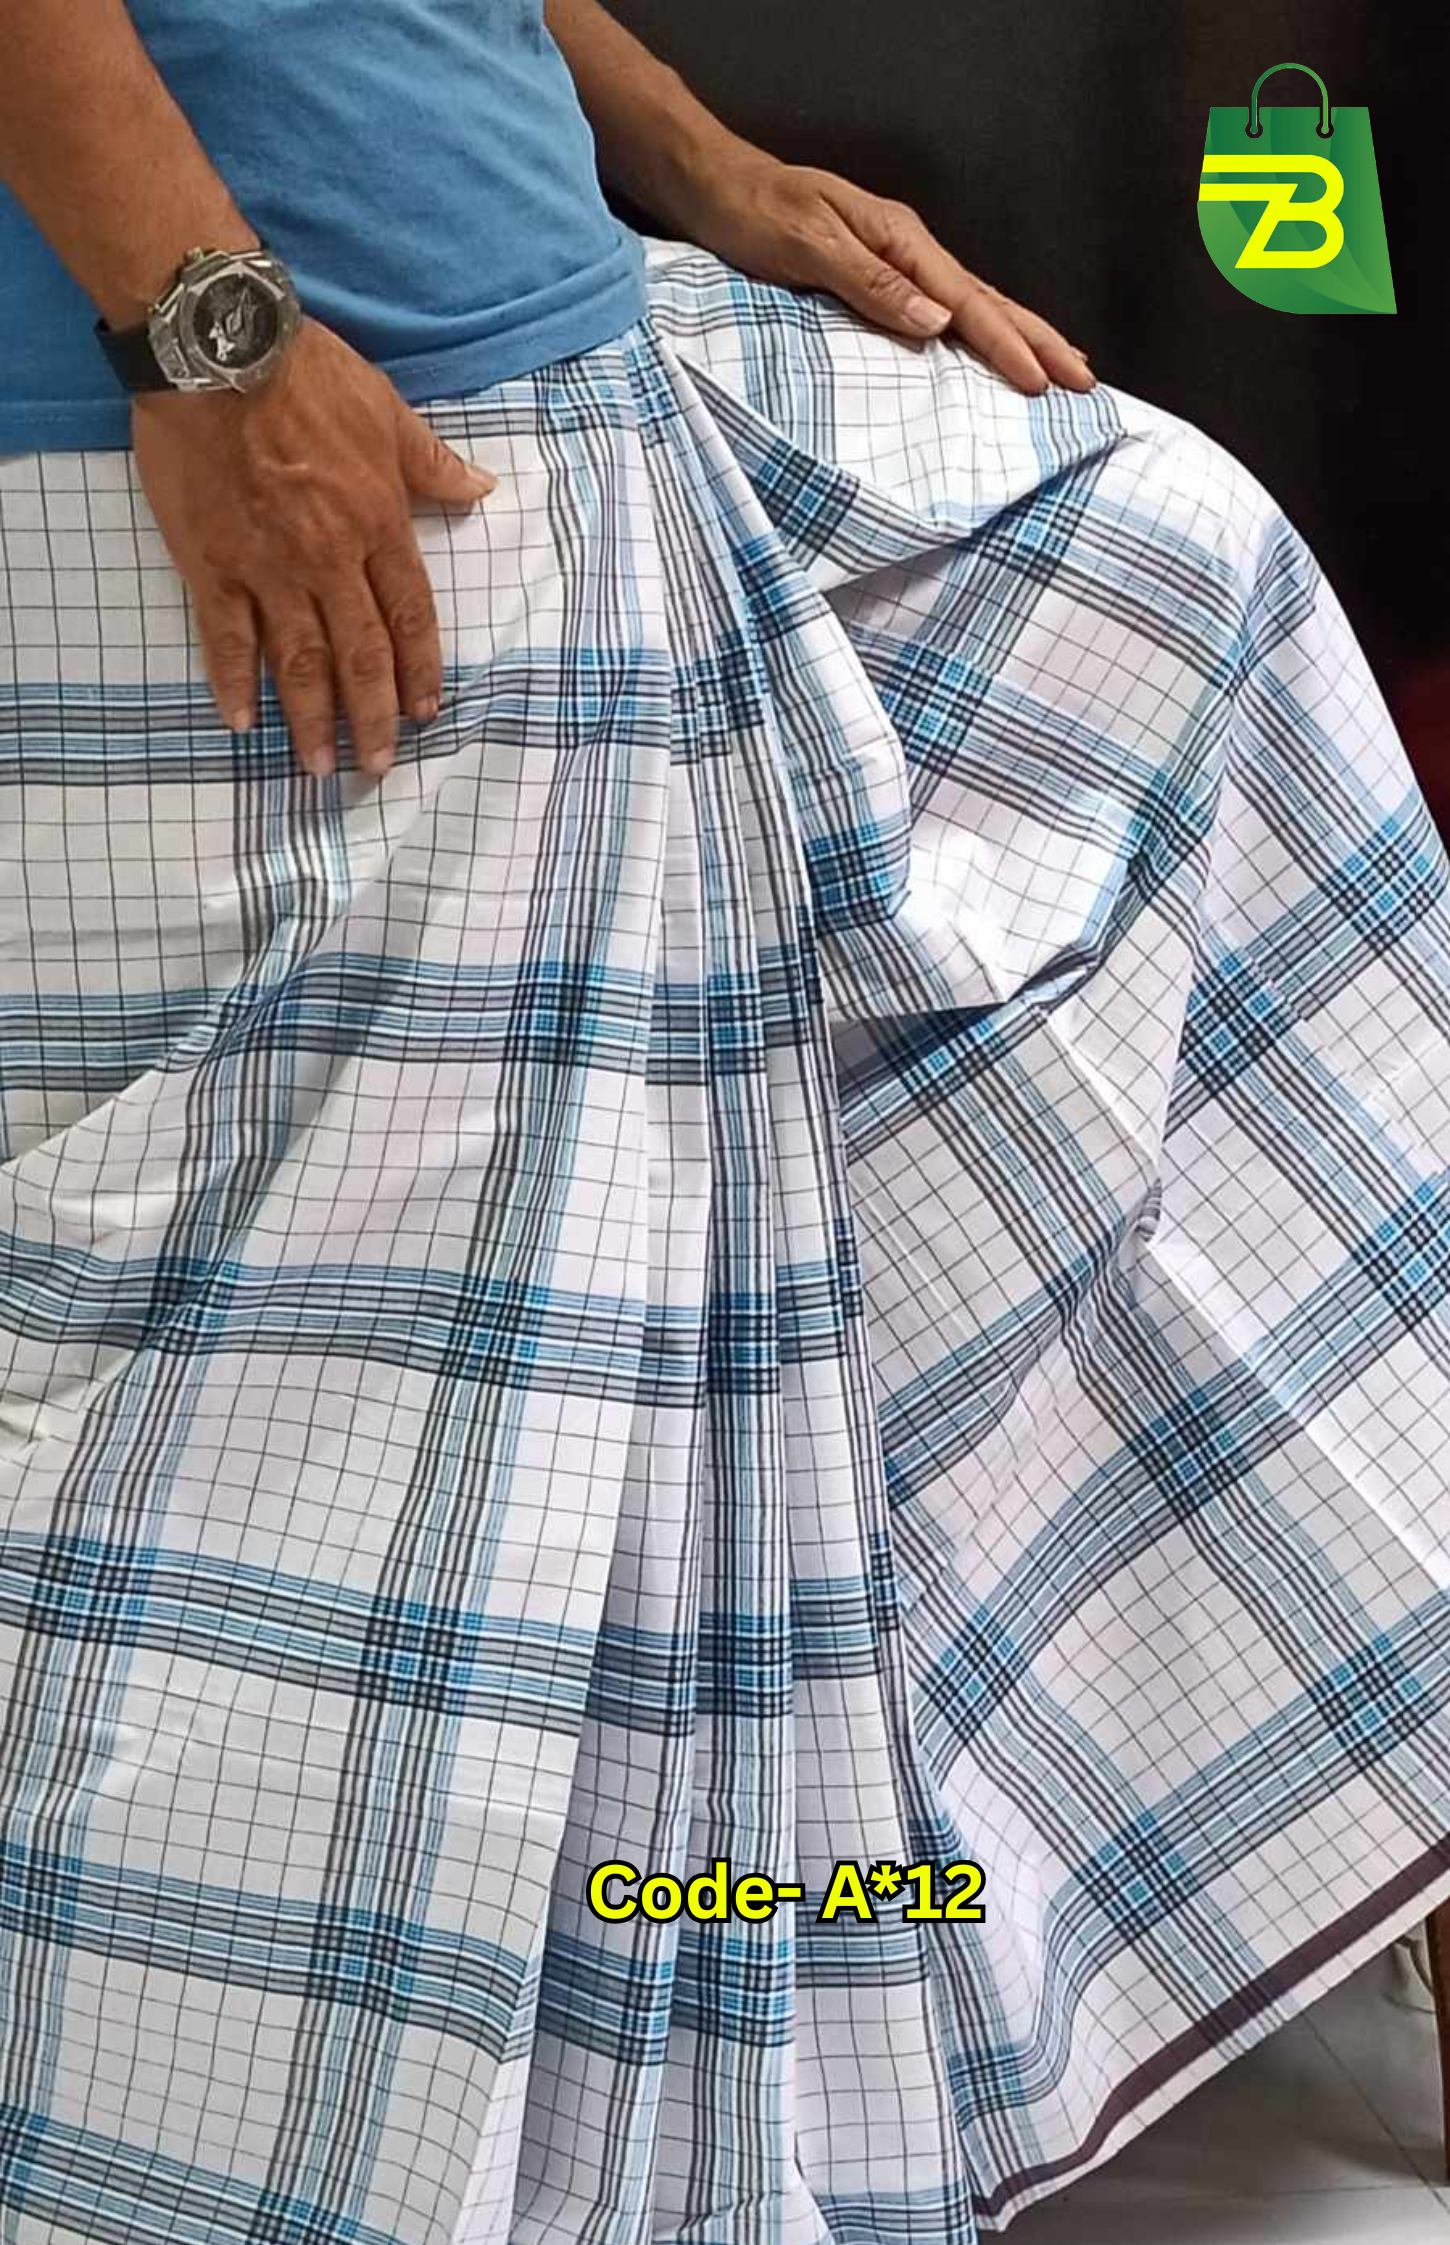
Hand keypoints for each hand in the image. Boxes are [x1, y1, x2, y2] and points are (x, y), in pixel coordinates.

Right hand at [132, 317, 496, 777]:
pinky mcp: (211, 565)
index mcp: (378, 525)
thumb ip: (433, 464)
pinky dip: (235, 683)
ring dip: (313, 719)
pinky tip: (243, 722)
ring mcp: (269, 569)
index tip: (425, 713)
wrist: (218, 350)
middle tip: (377, 767)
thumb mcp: (388, 411)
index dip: (421, 669)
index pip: (410, 616)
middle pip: (361, 656)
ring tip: (322, 766)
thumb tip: (482, 489)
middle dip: (373, 718)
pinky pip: (226, 638)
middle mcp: (329, 561)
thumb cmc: (307, 373)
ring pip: (299, 662)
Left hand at [672, 144, 1093, 396]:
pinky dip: (976, 331)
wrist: (714, 186)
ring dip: (1017, 336)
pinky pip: (942, 310)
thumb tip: (935, 321)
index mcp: (898, 240)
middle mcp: (906, 249)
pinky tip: (988, 348)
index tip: (1042, 385)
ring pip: (972, 304)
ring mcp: (896, 261)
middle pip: (986, 300)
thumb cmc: (753, 212)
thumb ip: (871, 284)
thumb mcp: (807, 244)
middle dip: (1037, 340)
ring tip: (1057, 366)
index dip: (1007, 346)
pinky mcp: (878, 276)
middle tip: (1083, 381)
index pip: (967, 303)